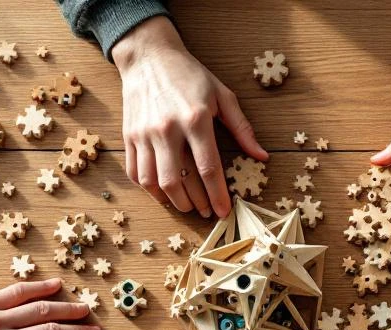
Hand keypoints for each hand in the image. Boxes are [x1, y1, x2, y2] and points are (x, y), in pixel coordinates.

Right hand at [112, 16, 267, 217]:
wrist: (148, 56)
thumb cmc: (189, 75)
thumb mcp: (222, 95)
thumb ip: (242, 128)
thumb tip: (262, 156)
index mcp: (195, 119)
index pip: (208, 168)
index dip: (217, 195)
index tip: (224, 211)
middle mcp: (167, 129)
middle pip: (179, 181)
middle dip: (196, 203)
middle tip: (206, 211)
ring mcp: (144, 134)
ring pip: (155, 182)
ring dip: (172, 201)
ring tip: (186, 205)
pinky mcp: (129, 136)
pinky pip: (135, 173)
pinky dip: (149, 189)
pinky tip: (163, 192)